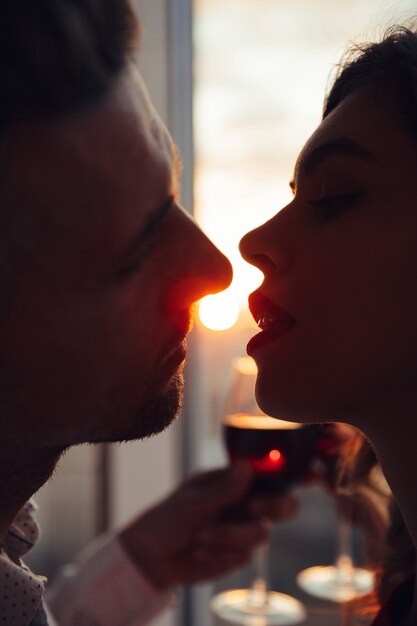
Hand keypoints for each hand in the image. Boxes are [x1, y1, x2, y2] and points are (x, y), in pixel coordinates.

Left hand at [119, 464, 296, 590]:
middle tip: (251, 506)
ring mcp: (241, 530)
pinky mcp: (236, 555)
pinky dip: (220, 553)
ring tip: (200, 536)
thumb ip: (224, 489)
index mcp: (232, 482)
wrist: (150, 558)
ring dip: (230, 535)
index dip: (294, 474)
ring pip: (261, 533)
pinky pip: (244, 555)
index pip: (269, 475)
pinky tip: (199, 551)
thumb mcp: (192, 500)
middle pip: (282, 504)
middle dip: (272, 506)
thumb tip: (248, 468)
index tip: (311, 473)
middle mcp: (243, 504)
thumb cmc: (167, 518)